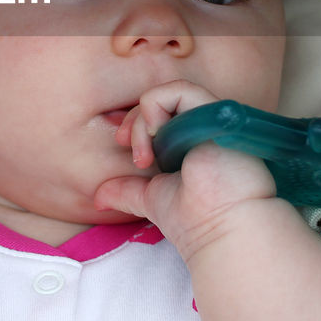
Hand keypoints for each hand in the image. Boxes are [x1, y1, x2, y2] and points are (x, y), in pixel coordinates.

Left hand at [93, 80, 276, 260]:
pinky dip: (156, 105)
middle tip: (135, 156)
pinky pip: (181, 89)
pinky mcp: (216, 113)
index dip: (136, 125)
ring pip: (167, 93)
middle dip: (135, 123)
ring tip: (144, 154)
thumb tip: (98, 198)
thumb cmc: (196, 220)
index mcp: (191, 140)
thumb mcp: (152, 199)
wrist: (221, 230)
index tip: (127, 150)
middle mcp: (203, 125)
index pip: (158, 114)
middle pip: (159, 102)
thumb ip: (127, 191)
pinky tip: (154, 134)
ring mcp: (210, 118)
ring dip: (143, 119)